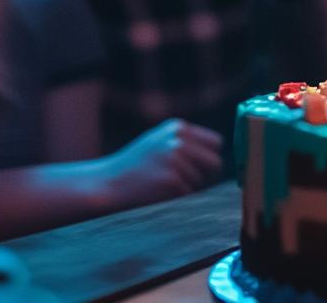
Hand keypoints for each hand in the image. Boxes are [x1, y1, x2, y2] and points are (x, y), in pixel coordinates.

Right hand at [97, 119, 222, 209]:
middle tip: (188, 182)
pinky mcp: (172, 181)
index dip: (211, 157)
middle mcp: (178, 141)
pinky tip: (158, 193)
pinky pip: (189, 195)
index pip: (216, 143)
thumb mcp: (159, 141)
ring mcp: (175, 161)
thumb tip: (219, 154)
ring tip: (161, 185)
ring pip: (201, 182)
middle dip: (207, 176)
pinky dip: (178, 198)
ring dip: (187, 188)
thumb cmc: (136, 165)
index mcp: (177, 128)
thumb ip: (185, 142)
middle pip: (215, 163)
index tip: (203, 167)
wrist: (107, 183)